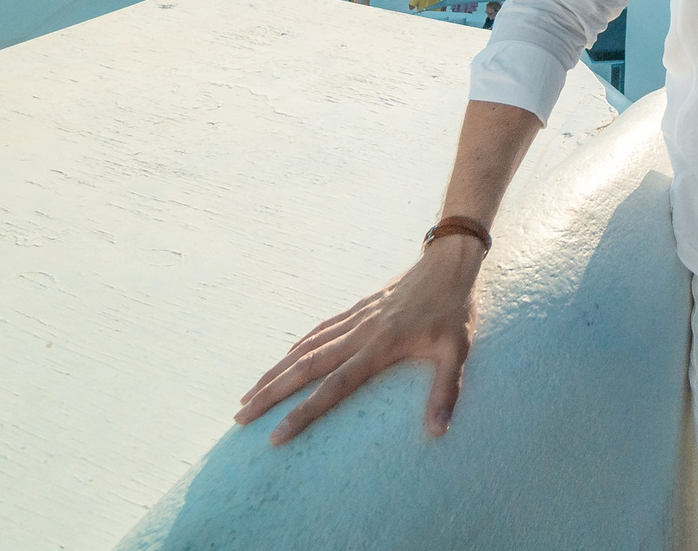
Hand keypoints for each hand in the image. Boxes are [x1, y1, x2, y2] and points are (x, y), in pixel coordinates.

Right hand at [235, 237, 482, 442]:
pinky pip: (318, 331)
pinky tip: (283, 360)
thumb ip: (446, 392)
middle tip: (240, 417)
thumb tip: (438, 432)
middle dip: (270, 393)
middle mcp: (359, 333)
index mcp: (380, 347)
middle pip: (304, 367)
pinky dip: (296, 347)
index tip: (275, 435)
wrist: (450, 262)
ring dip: (275, 372)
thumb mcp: (458, 351)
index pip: (333, 387)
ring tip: (248, 395)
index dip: (303, 412)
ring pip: (304, 348)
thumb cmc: (456, 310)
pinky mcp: (357, 309)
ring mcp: (355, 319)